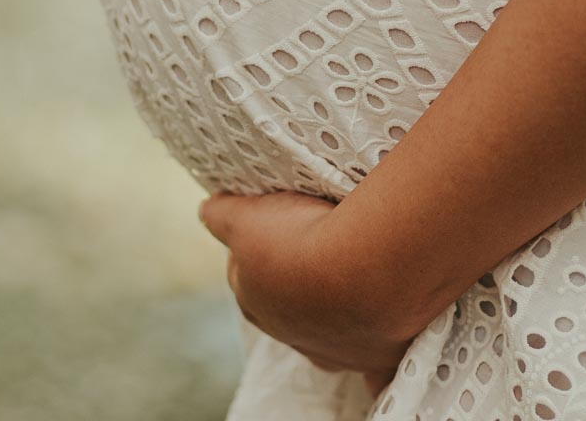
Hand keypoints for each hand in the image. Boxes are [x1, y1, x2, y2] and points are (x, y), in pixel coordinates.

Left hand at [198, 191, 420, 397]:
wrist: (362, 269)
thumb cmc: (301, 241)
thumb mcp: (246, 218)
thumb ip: (222, 216)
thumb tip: (205, 211)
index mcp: (257, 306)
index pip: (245, 281)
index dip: (254, 253)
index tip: (269, 229)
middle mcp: (292, 336)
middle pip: (286, 311)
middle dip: (293, 286)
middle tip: (311, 250)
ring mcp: (336, 351)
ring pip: (329, 338)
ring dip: (335, 314)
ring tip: (352, 279)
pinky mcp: (375, 359)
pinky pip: (375, 373)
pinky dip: (376, 362)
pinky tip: (379, 348)